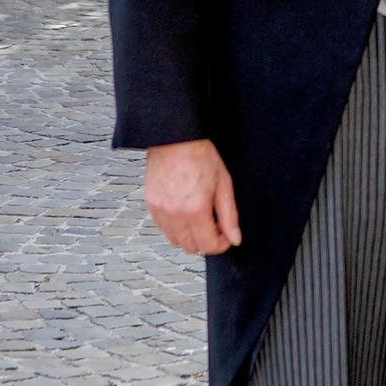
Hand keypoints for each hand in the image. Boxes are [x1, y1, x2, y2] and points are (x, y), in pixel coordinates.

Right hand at [145, 139, 241, 256]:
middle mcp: (174, 214)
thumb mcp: (223, 184)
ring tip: (199, 217)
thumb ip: (229, 215)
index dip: (221, 244)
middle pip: (191, 247)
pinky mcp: (151, 205)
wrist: (175, 138)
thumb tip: (234, 238)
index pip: (208, 246)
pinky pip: (164, 228)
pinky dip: (176, 226)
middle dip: (206, 240)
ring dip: (190, 235)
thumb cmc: (200, 155)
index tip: (226, 235)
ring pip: (176, 241)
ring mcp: (160, 210)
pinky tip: (185, 211)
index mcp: (195, 210)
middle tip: (214, 224)